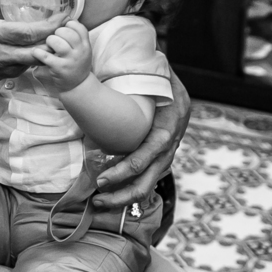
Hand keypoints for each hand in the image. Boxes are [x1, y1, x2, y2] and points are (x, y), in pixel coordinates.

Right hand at [0, 0, 62, 91]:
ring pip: (39, 58)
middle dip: (57, 36)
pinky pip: (32, 63)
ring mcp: (9, 67)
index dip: (49, 26)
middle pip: (39, 48)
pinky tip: (46, 42)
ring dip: (52, 46)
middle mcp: (2, 53)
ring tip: (62, 31)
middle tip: (69, 22)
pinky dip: (41, 52)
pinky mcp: (13, 75)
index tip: (63, 15)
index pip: (28, 33)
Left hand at [31, 20, 92, 92]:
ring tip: (49, 46)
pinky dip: (38, 53)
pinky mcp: (59, 68)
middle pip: (66, 32)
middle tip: (55, 40)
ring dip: (49, 42)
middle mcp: (80, 51)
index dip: (69, 25)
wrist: (78, 85)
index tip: (64, 30)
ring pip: (56, 42)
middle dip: (57, 33)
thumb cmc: (77, 64)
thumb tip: (64, 17)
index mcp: (86, 44)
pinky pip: (45, 56)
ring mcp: (70, 60)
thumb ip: (77, 36)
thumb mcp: (83, 50)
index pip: (78, 27)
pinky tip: (35, 52)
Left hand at [92, 68, 190, 209]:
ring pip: (150, 182)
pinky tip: (112, 195)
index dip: (127, 168)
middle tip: (98, 199)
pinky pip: (148, 177)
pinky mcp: (161, 155)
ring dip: (125, 196)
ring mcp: (169, 150)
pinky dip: (130, 187)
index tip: (103, 178)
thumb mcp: (152, 70)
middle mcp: (174, 138)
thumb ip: (137, 76)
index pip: (152, 151)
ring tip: (100, 202)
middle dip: (124, 193)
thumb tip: (107, 73)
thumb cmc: (154, 71)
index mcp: (172, 119)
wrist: (169, 75)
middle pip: (151, 176)